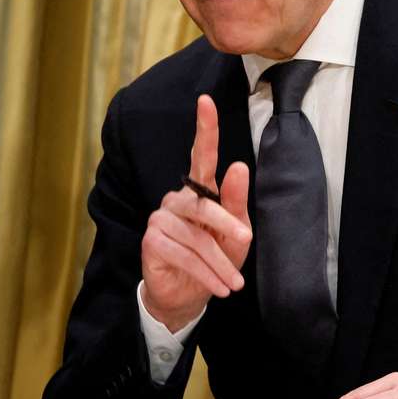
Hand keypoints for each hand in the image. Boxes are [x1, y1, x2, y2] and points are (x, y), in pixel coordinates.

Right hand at [140, 94, 252, 331]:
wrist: (188, 297)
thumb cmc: (216, 258)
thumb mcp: (235, 233)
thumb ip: (235, 202)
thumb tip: (238, 166)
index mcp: (198, 190)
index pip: (201, 156)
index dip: (205, 128)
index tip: (205, 100)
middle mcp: (176, 199)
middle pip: (203, 204)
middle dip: (225, 223)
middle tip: (246, 240)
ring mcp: (160, 219)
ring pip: (196, 236)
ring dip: (219, 263)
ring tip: (234, 283)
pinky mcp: (151, 241)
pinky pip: (183, 255)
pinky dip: (205, 274)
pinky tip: (219, 288)